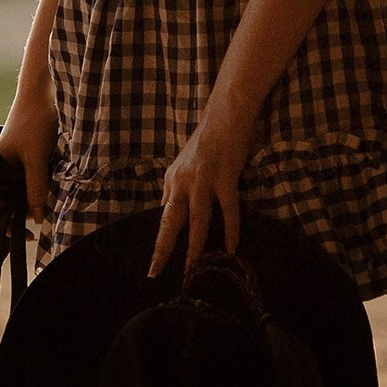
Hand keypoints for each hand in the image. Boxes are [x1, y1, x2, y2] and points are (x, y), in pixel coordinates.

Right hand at [0, 68, 56, 227]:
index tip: (28, 235)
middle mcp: (0, 169)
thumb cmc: (34, 123)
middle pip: (9, 202)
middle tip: (44, 219)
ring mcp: (14, 162)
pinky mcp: (27, 155)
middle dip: (24, 212)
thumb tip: (37, 218)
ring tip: (51, 202)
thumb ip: (35, 189)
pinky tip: (53, 185)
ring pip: (21, 190)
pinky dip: (40, 185)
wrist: (41, 92)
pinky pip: (31, 178)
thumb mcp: (36, 159)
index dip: (8, 225)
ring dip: (34, 199)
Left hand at [150, 106, 253, 276]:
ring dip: (194, 247)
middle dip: (162, 249)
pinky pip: (227, 210)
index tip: (154, 261)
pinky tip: (232, 248)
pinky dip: (231, 230)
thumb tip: (172, 208)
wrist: (225, 114)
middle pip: (170, 222)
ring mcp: (203, 180)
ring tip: (192, 269)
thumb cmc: (208, 138)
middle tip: (155, 273)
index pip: (163, 214)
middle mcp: (182, 181)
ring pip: (197, 221)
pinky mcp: (224, 177)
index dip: (159, 238)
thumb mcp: (185, 163)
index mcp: (171, 179)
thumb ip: (179, 185)